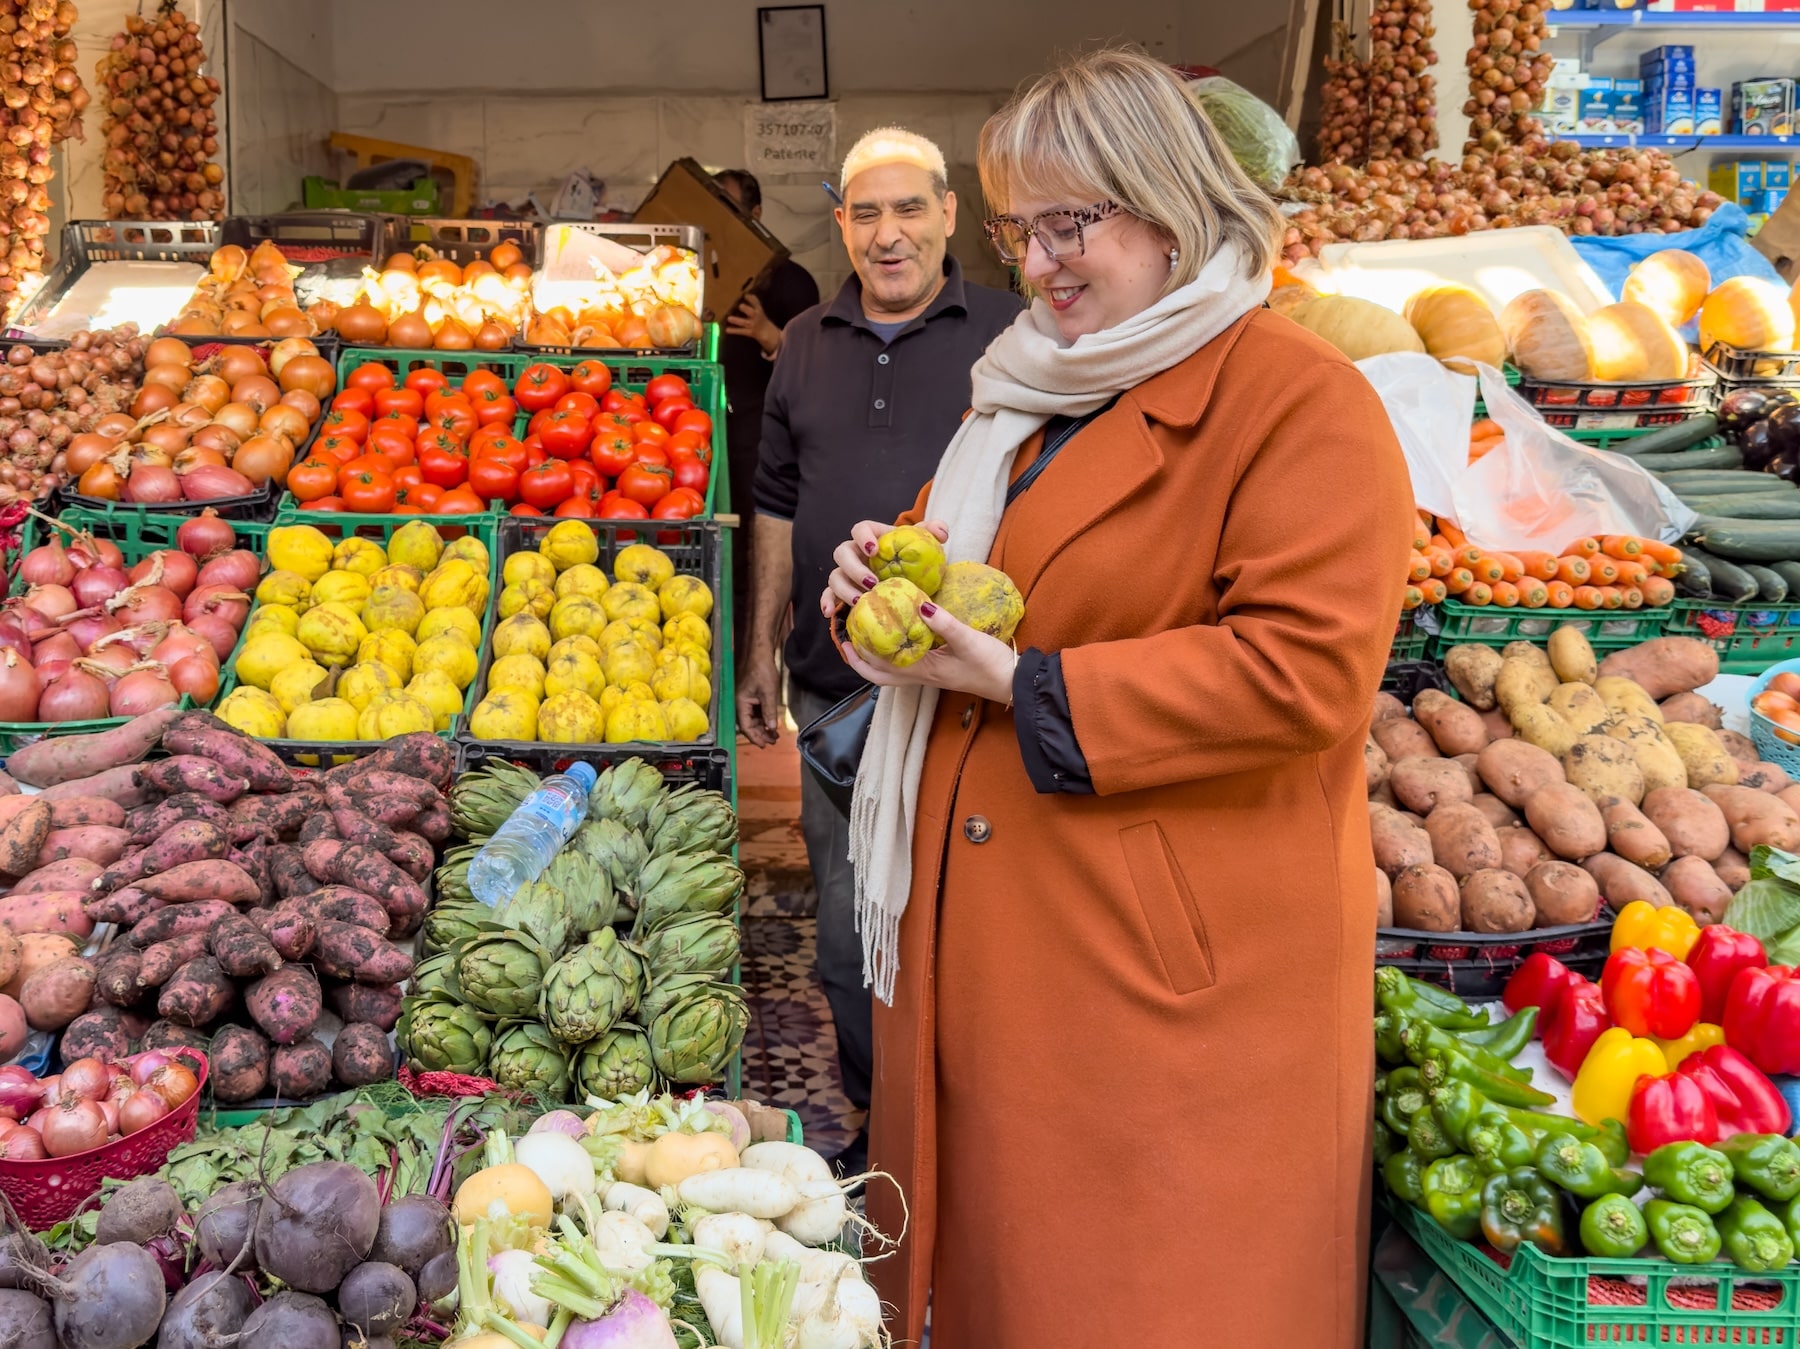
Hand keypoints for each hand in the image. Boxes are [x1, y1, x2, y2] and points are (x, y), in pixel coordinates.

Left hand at [725, 293, 780, 354]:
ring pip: (745, 323)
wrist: (767, 332)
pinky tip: (727, 330)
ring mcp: (753, 325)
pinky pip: (741, 331)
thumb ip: (754, 301)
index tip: (745, 295)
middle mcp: (756, 317)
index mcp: (759, 310)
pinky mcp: (750, 332)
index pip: (756, 303)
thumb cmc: (761, 318)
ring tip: (729, 318)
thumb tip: (748, 293)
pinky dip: (734, 331)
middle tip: (740, 306)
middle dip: (746, 309)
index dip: (751, 299)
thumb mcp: (759, 309)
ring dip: (737, 321)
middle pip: (752, 313)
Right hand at [737, 653, 784, 746]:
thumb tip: (771, 729)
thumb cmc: (762, 671)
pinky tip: (772, 723)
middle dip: (760, 734)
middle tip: (773, 742)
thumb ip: (769, 712)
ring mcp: (746, 700)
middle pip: (748, 725)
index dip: (755, 737)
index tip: (764, 745)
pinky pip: (755, 712)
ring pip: (752, 719)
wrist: (761, 655)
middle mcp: (740, 704)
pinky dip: (763, 719)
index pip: (745, 726)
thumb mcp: (768, 693)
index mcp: (741, 704)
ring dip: (763, 728)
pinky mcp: (751, 696)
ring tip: (774, 735)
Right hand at [821, 519, 949, 615]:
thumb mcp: (925, 545)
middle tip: (872, 582)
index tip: (874, 549)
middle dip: (854, 568)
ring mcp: (847, 574)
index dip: (863, 536)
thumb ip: (933, 533)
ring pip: (835, 576)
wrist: (911, 581)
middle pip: (842, 553)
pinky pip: (829, 595)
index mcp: (872, 537)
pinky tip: (830, 613)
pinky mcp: (843, 592)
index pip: (860, 528)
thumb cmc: (915, 559)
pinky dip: (827, 602)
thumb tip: (941, 531)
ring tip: (860, 601)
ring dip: (844, 589)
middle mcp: (855, 554)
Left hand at [841, 601, 1016, 703]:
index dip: (863, 650)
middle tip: (846, 641)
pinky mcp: (939, 672)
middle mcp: (923, 676)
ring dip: (874, 661)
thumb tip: (918, 602)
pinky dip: (894, 658)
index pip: (884, 663)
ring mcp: (931, 676)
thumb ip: (944, 622)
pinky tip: (896, 641)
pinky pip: (907, 668)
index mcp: (925, 670)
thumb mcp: (969, 640)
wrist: (1013, 683)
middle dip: (860, 660)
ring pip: (892, 674)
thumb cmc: (992, 664)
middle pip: (880, 675)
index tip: (850, 631)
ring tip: (864, 642)